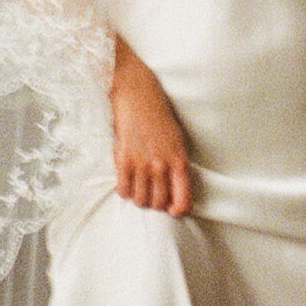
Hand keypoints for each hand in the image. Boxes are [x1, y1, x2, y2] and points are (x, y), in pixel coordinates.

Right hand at [111, 43, 191, 215]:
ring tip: (138, 188)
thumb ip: (176, 165)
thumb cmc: (159, 116)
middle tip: (152, 195)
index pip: (183, 199)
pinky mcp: (123, 159)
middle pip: (159, 203)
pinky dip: (124, 190)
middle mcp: (162, 165)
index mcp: (179, 160)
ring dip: (139, 198)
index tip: (172, 210)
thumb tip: (173, 190)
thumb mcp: (177, 140)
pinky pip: (123, 189)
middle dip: (155, 204)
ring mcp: (142, 163)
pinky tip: (126, 182)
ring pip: (140, 200)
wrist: (138, 94)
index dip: (178, 210)